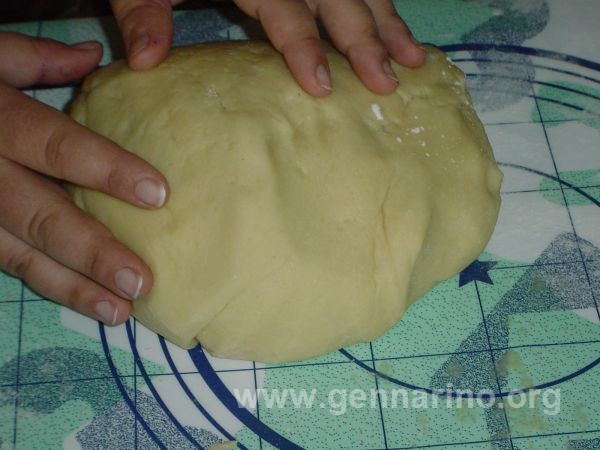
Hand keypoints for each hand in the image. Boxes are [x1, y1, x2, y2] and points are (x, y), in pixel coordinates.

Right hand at [0, 32, 168, 324]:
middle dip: (92, 251)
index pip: (54, 145)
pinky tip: (88, 303)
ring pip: (21, 252)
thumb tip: (94, 56)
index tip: (158, 194)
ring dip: (74, 286)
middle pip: (39, 214)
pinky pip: (8, 262)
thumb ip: (38, 60)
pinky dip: (50, 284)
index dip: (105, 169)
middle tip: (141, 280)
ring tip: (121, 310)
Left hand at [110, 0, 424, 95]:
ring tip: (414, 58)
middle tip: (387, 81)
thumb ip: (143, 9)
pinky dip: (381, 2)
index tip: (323, 84)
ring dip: (387, 20)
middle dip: (363, 37)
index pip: (283, 4)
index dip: (303, 42)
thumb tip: (145, 62)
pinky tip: (396, 23)